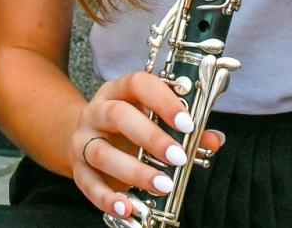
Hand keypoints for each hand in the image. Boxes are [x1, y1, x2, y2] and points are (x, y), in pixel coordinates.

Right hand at [69, 70, 224, 219]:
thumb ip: (185, 129)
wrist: (86, 138)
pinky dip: (108, 198)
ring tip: (163, 185)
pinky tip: (128, 207)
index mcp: (119, 91)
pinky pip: (88, 184)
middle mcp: (97, 111)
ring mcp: (83, 139)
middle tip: (178, 157)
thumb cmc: (130, 127)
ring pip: (101, 152)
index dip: (163, 100)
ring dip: (134, 171)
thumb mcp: (154, 120)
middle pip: (118, 116)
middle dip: (151, 137)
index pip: (138, 84)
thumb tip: (214, 140)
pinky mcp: (78, 169)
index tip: (187, 123)